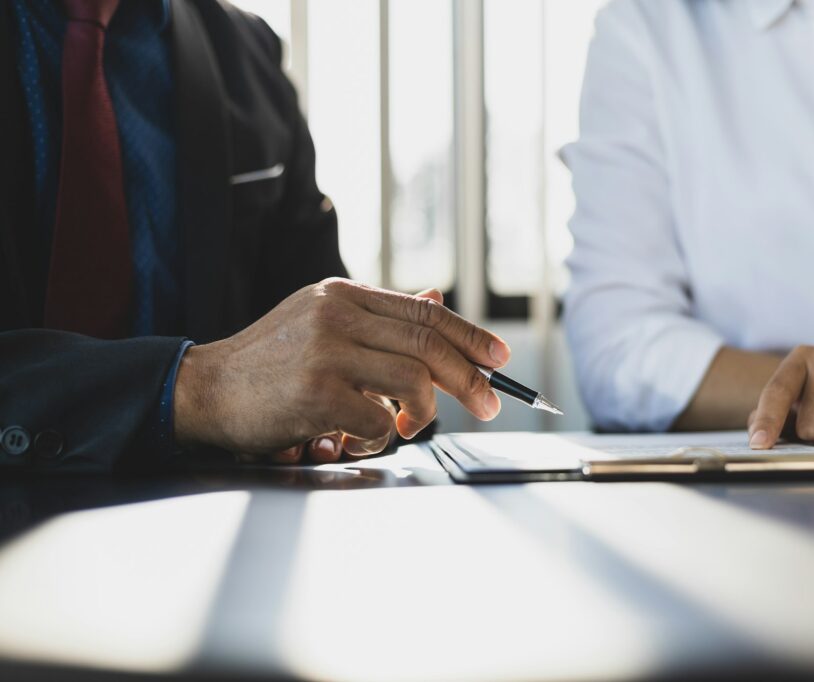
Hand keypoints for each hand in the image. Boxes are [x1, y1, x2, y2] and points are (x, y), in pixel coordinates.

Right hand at [174, 278, 508, 457]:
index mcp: (343, 295)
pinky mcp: (316, 392)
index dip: (469, 335)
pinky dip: (379, 436)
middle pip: (429, 344)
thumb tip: (439, 300)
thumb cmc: (270, 364)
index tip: (499, 357)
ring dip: (422, 413)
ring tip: (407, 426)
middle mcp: (337, 314)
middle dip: (470, 378)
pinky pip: (378, 420)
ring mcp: (326, 351)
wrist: (205, 390)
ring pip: (413, 381)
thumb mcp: (323, 325)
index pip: (424, 312)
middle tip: (489, 403)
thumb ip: (380, 318)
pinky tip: (354, 436)